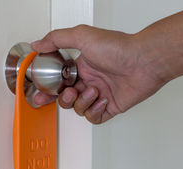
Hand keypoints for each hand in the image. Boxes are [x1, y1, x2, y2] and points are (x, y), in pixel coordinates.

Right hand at [31, 25, 167, 123]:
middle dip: (63, 98)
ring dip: (83, 102)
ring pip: (79, 108)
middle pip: (66, 98)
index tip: (40, 94)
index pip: (59, 81)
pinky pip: (95, 117)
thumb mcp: (82, 36)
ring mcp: (100, 94)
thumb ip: (57, 39)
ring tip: (94, 90)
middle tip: (69, 92)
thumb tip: (38, 43)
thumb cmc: (118, 48)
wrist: (143, 61)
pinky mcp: (111, 106)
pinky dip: (95, 111)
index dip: (48, 89)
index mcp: (82, 66)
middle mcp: (90, 80)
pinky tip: (103, 100)